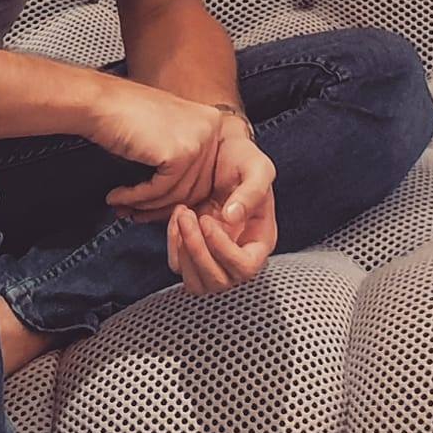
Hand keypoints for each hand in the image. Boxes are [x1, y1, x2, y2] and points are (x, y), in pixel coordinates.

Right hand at [88, 74, 241, 218]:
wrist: (100, 102)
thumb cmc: (124, 116)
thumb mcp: (165, 134)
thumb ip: (181, 159)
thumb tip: (182, 199)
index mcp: (211, 121)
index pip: (206, 173)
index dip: (176, 196)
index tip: (152, 206)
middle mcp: (211, 128)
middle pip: (196, 187)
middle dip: (161, 206)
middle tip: (136, 212)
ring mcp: (199, 139)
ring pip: (178, 193)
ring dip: (147, 205)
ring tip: (123, 205)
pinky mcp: (181, 153)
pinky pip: (162, 189)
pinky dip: (137, 197)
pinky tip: (118, 196)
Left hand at [168, 169, 277, 296]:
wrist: (220, 150)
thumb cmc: (242, 158)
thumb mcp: (257, 167)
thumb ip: (252, 191)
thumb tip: (232, 218)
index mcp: (260, 240)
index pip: (246, 267)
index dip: (225, 251)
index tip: (209, 221)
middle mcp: (238, 254)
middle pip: (219, 281)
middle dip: (198, 252)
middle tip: (189, 216)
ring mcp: (214, 256)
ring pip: (196, 282)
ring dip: (184, 252)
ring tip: (183, 215)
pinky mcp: (193, 250)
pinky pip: (179, 266)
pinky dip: (173, 245)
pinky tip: (176, 216)